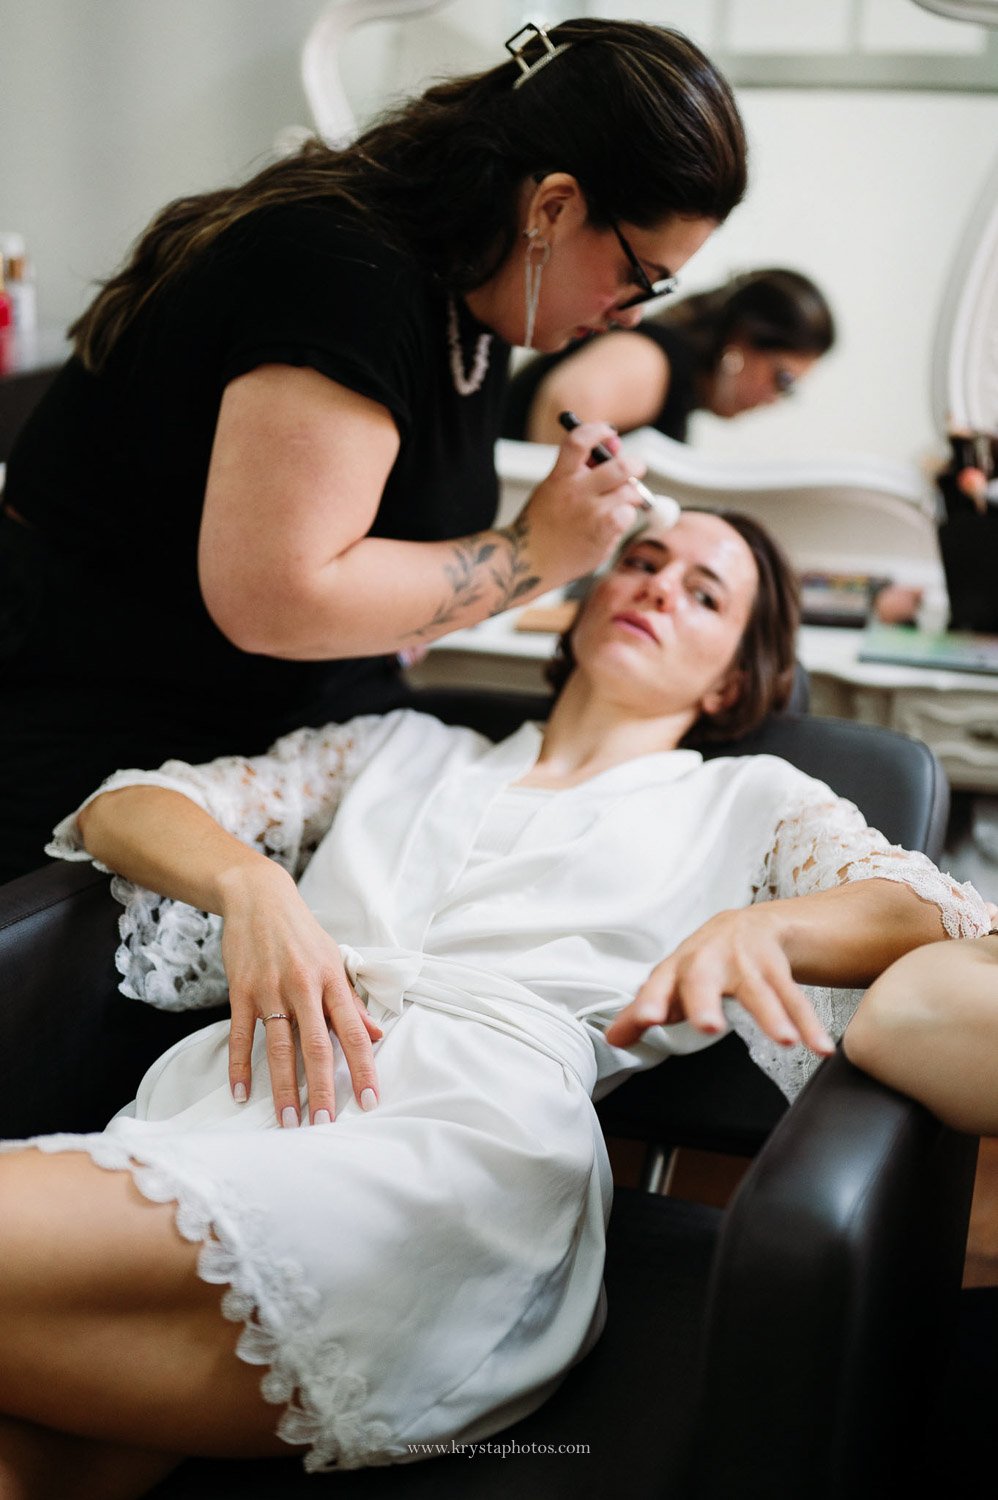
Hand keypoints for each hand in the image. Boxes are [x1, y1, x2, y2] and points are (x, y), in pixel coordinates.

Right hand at [218, 861, 381, 1125]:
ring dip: (284, 1087)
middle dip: (323, 1088)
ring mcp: (271, 990)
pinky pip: (240, 1035)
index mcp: (332, 981)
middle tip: (324, 1124)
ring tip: (288, 1120)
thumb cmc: (302, 934)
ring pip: (279, 1047)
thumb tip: (378, 1036)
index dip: (364, 1068)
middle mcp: (304, 987)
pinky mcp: (241, 991)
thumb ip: (351, 1003)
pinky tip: (241, 1095)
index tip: (370, 1101)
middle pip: (317, 1046)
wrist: (259, 898)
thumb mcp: (334, 962)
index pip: (354, 1032)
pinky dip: (239, 1067)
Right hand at [518, 419, 647, 586]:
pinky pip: (629, 515)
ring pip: (630, 492)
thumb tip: (615, 444)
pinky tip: (612, 524)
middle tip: (634, 470)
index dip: (599, 430)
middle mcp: (575, 492)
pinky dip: (626, 517)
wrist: (529, 561)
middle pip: (620, 466)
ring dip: (631, 496)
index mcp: (559, 476)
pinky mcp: (603, 532)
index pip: (579, 440)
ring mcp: (590, 513)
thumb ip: (584, 466)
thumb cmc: (545, 523)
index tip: (609, 432)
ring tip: (617, 505)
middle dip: (634, 465)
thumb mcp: (555, 487)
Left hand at [604, 907, 835, 1055]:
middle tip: (709, 1027)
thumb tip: (612, 1039)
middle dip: (705, 1001)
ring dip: (774, 1015)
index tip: (645, 1020)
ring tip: (784, 1041)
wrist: (750, 925)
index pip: (659, 984)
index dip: (650, 1001)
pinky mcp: (777, 967)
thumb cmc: (702, 963)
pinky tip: (821, 1048)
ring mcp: (746, 961)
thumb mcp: (672, 983)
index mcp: (677, 967)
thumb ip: (643, 1013)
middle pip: (704, 979)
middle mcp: (709, 960)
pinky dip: (809, 1025)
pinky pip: (796, 998)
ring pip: (760, 989)